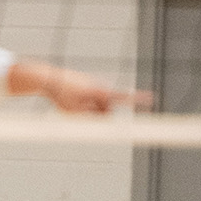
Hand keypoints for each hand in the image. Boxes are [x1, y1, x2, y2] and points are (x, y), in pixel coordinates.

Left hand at [7, 60, 152, 113]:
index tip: (152, 98)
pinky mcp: (88, 87)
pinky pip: (92, 102)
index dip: (138, 99)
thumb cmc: (61, 96)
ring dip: (90, 111)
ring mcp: (94, 86)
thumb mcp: (76, 113)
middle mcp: (99, 87)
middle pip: (108, 110)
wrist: (48, 79)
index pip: (123, 97)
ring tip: (72, 103)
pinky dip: (85, 106)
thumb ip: (93, 119)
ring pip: (99, 107)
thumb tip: (107, 122)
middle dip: (99, 116)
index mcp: (99, 92)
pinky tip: (72, 100)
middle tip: (79, 111)